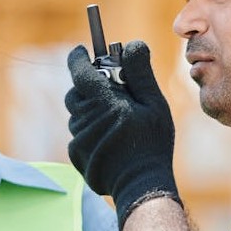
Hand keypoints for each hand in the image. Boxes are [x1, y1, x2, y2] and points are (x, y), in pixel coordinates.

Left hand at [65, 40, 179, 230]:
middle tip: (110, 90)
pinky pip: (79, 135)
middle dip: (89, 87)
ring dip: (92, 111)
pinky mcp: (76, 156)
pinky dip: (91, 132)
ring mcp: (78, 139)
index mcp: (103, 102)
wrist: (141, 185)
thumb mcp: (154, 105)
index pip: (79, 70)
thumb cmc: (152, 143)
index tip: (81, 50)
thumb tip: (132, 44)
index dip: (78, 58)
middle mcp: (85, 119)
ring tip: (117, 121)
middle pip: (76, 92)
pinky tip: (111, 141)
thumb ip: (140, 73)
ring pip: (77, 115)